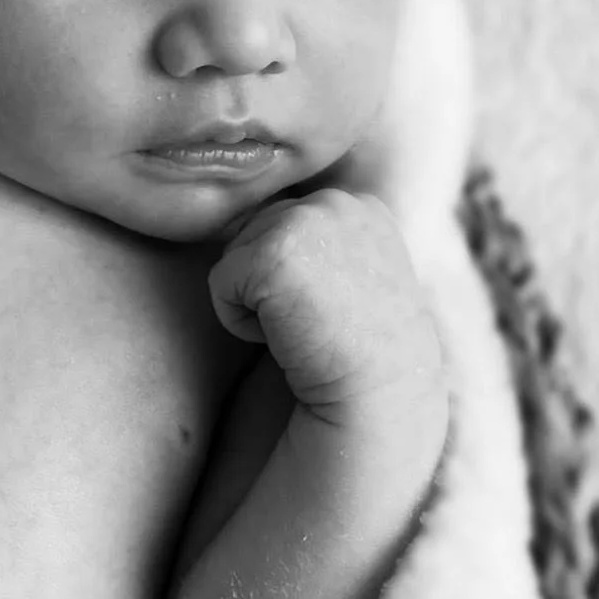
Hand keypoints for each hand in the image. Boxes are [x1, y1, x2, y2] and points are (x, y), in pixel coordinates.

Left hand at [209, 166, 446, 431]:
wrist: (378, 397)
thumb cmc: (361, 353)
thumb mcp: (357, 275)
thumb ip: (321, 244)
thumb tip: (256, 231)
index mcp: (360, 204)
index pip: (283, 223)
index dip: (291, 276)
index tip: (331, 311)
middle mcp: (336, 201)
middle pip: (253, 231)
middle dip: (270, 283)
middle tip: (316, 321)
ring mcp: (306, 221)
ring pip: (234, 255)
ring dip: (256, 300)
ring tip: (305, 327)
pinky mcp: (272, 252)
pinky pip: (219, 283)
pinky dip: (239, 322)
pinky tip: (288, 337)